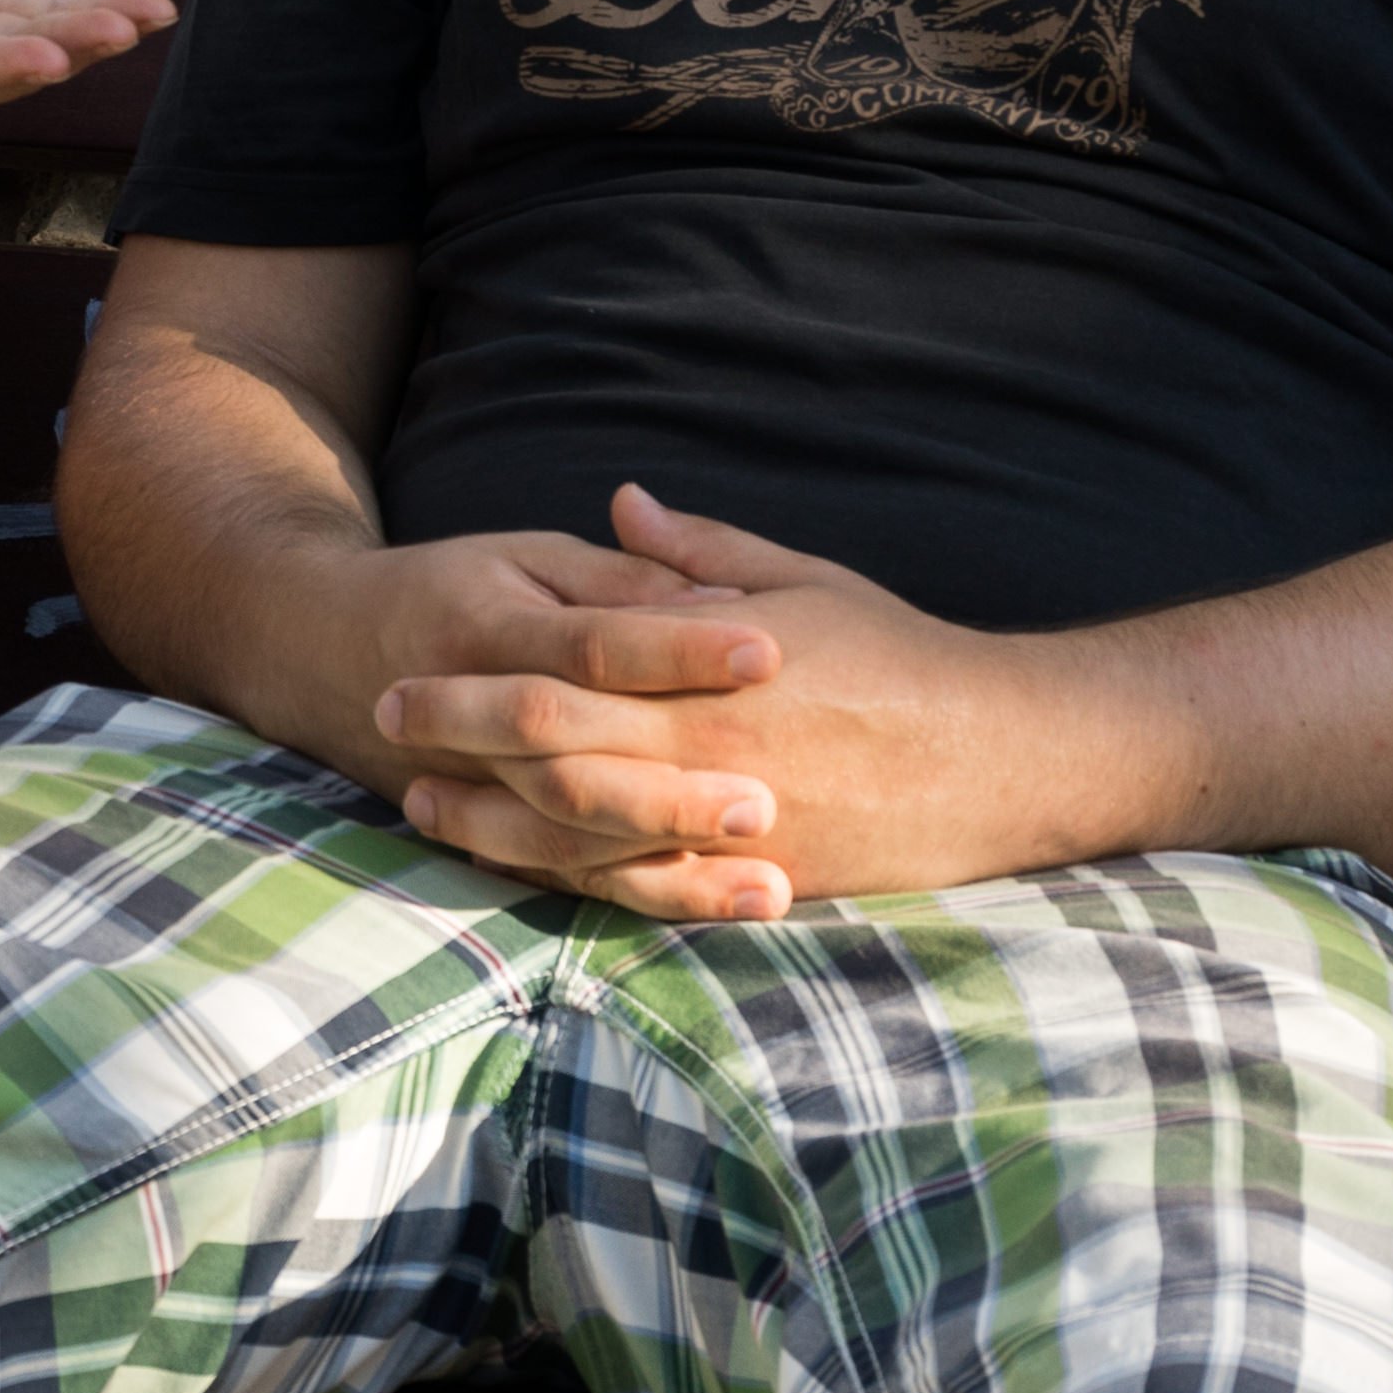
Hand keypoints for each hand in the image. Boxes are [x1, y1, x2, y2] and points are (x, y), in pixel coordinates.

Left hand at [372, 485, 1127, 920]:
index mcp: (707, 683)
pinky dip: (569, 880)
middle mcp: (707, 764)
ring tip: (421, 801)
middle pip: (548, 762)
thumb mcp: (800, 582)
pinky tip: (519, 866)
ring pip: (578, 841)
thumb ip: (697, 552)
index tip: (406, 666)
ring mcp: (728, 836)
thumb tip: (618, 499)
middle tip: (384, 724)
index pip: (558, 683)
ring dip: (489, 824)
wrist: (1007, 758)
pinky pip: (641, 892)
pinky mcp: (755, 885)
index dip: (472, 681)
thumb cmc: (900, 656)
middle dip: (459, 742)